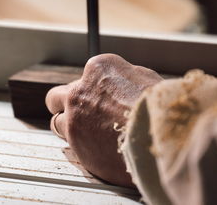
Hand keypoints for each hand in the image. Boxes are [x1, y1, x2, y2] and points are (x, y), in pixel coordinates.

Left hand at [46, 54, 162, 186]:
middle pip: (58, 97)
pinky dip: (83, 146)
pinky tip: (101, 148)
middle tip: (84, 113)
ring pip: (59, 122)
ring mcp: (74, 119)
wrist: (158, 134)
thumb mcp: (146, 78)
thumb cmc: (158, 105)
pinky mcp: (76, 145)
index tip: (103, 96)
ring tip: (91, 134)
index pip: (85, 76)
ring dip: (71, 126)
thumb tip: (124, 84)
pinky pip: (72, 145)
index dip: (95, 88)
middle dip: (70, 104)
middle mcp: (80, 92)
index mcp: (98, 69)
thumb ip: (126, 79)